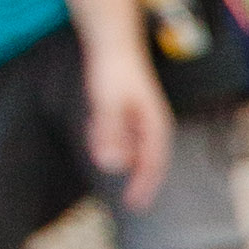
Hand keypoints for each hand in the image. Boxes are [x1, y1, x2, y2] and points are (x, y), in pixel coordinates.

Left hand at [85, 36, 171, 210]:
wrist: (113, 43)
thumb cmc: (113, 73)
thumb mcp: (107, 106)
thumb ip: (110, 136)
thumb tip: (113, 166)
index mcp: (154, 125)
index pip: (152, 165)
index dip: (144, 187)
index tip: (135, 206)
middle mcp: (152, 124)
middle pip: (143, 159)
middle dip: (130, 171)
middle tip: (120, 186)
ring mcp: (142, 118)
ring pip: (128, 146)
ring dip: (112, 146)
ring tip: (96, 126)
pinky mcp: (131, 112)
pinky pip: (120, 135)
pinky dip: (106, 136)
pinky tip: (94, 123)